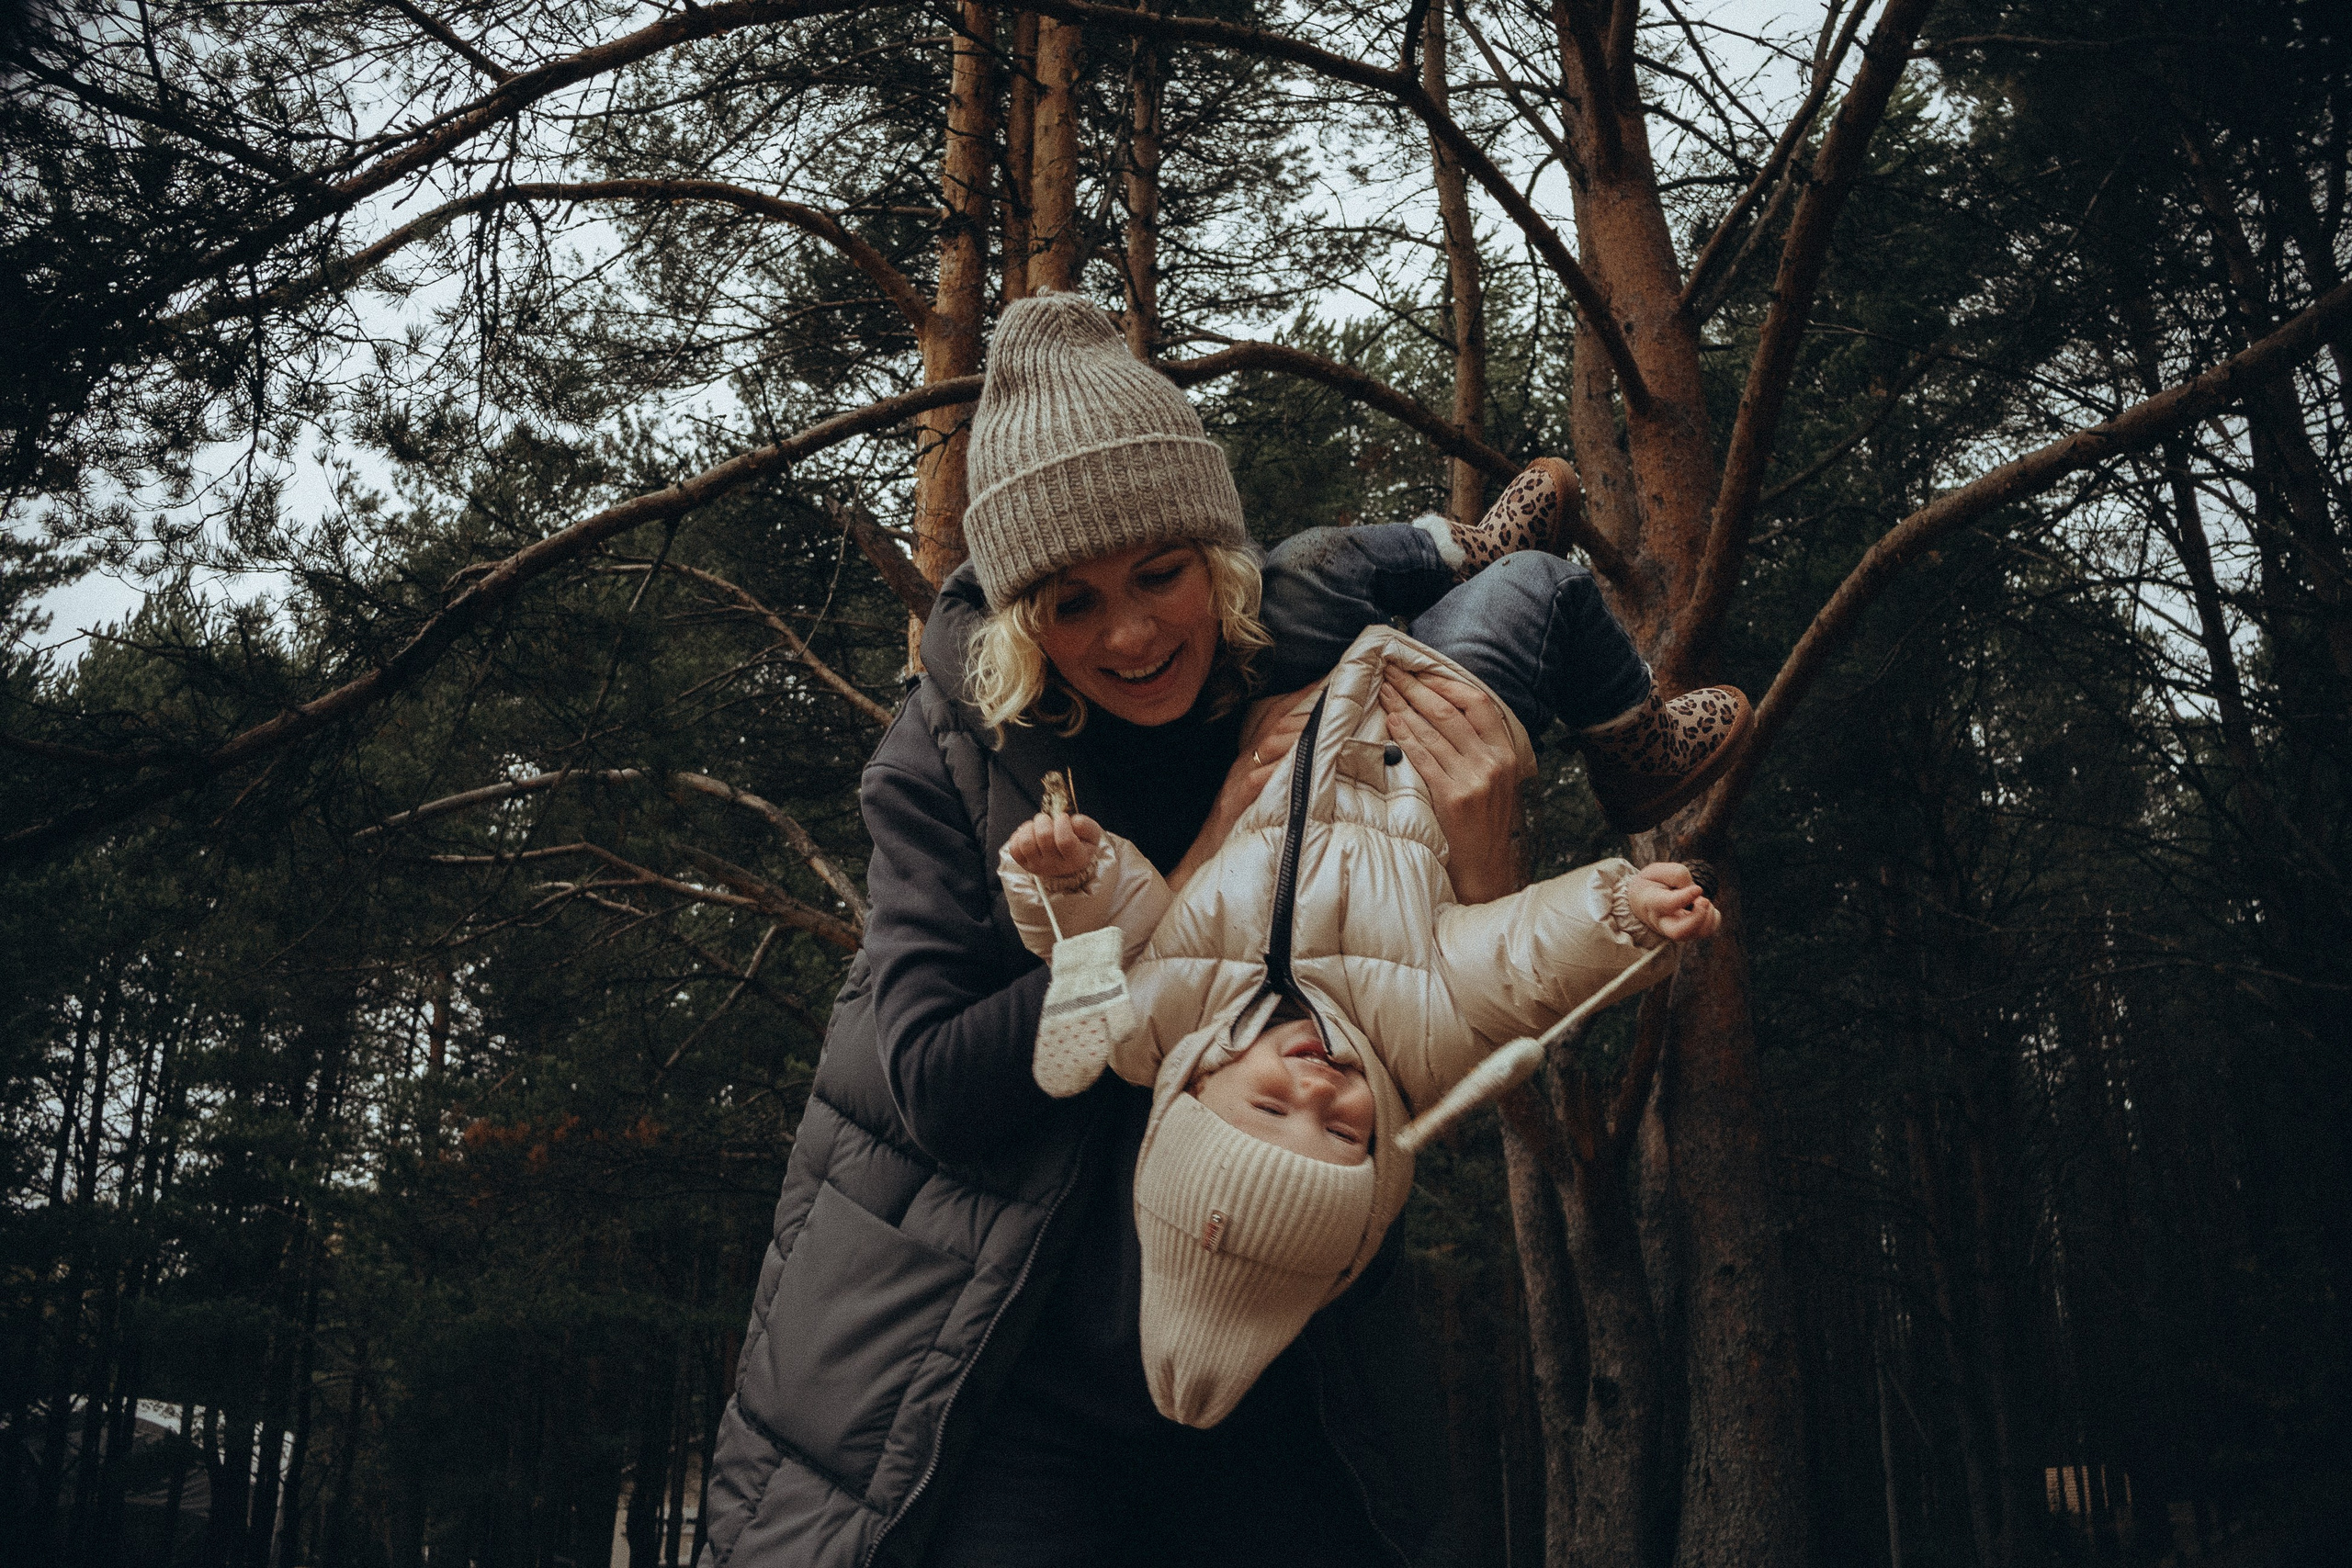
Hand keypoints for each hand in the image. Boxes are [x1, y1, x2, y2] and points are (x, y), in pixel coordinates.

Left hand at [1007, 810, 1102, 881]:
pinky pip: (1014, 848)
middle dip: (1044, 820)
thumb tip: (1072, 821)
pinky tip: (1029, 833)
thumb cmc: (1079, 844)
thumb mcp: (1091, 835)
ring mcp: (1038, 866)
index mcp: (1076, 859)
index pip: (1065, 840)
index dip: (1062, 823)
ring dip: (1030, 827)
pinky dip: (1019, 836)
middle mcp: (1055, 866)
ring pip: (1026, 843)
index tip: (1063, 817)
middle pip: (1044, 837)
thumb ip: (1086, 826)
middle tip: (1048, 819)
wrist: (1066, 862)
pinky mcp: (1024, 864)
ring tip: (1037, 826)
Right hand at [1166, 684, 1317, 894]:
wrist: (1204, 862)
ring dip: (1300, 731)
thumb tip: (1323, 761)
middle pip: (1276, 724)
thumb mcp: (1264, 796)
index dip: (1302, 697)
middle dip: (1308, 708)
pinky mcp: (1238, 800)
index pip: (1276, 717)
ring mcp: (1240, 779)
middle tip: (1339, 699)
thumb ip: (1285, 775)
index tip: (1329, 682)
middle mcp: (1245, 763)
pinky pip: (1260, 777)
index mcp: (1252, 759)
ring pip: (1270, 744)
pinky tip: (1304, 760)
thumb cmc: (1240, 831)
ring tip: (1329, 724)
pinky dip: (1282, 766)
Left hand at [1378, 665, 1523, 903]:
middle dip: (1417, 687)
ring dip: (1404, 706)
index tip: (1422, 673)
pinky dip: (1406, 736)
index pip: (1479, 703)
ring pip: (1434, 730)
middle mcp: (1494, 762)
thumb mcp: (1496, 781)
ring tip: (1385, 691)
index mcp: (1508, 753)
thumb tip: (1444, 712)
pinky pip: (1424, 758)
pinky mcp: (1454, 798)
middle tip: (1392, 672)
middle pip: (1450, 711)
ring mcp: (1475, 780)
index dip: (1447, 684)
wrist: (1486, 870)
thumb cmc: (1484, 824)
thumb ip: (1480, 749)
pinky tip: (1391, 722)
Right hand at [1626, 862, 1720, 942]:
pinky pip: (1706, 931)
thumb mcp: (1657, 871)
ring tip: (1702, 900)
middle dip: (1697, 918)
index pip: (1668, 905)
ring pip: (1696, 933)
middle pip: (1678, 933)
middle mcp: (1662, 921)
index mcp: (1650, 903)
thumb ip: (1677, 875)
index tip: (1697, 888)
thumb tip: (1696, 891)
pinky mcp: (1687, 932)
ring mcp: (1675, 929)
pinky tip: (1704, 906)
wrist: (1642, 899)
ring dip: (1708, 916)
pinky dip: (1712, 918)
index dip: (1686, 897)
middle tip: (1703, 901)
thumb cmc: (1651, 883)